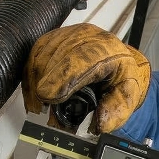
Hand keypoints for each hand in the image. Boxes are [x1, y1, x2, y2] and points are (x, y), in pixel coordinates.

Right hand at [22, 23, 150, 133]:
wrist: (117, 61)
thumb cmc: (120, 78)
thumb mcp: (128, 96)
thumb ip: (116, 110)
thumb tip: (100, 124)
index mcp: (109, 49)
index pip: (84, 58)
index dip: (63, 77)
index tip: (49, 96)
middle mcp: (87, 36)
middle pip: (60, 55)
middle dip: (48, 82)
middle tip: (41, 107)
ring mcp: (68, 34)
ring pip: (44, 52)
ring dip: (36, 80)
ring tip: (36, 105)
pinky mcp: (54, 38)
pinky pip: (35, 52)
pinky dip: (30, 74)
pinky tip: (32, 93)